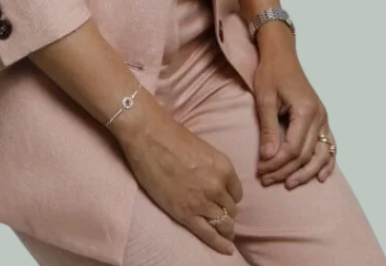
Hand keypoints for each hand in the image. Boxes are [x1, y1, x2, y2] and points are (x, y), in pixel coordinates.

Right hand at [113, 93, 242, 255]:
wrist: (148, 136)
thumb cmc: (171, 136)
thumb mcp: (202, 149)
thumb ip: (212, 168)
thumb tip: (212, 180)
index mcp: (223, 167)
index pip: (236, 192)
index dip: (230, 198)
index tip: (225, 201)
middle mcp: (217, 186)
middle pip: (230, 209)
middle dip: (227, 213)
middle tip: (221, 216)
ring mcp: (202, 202)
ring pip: (223, 224)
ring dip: (224, 229)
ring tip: (224, 234)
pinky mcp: (185, 213)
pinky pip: (208, 234)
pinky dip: (219, 244)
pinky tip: (226, 249)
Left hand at [252, 24, 336, 188]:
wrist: (281, 53)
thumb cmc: (270, 72)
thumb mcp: (264, 98)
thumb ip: (268, 128)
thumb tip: (267, 158)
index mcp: (305, 111)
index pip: (292, 149)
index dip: (276, 164)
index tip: (260, 172)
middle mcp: (319, 116)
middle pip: (305, 155)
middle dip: (286, 171)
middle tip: (267, 180)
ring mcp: (323, 117)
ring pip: (321, 155)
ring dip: (306, 172)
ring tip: (289, 184)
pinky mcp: (322, 118)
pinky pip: (329, 145)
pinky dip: (326, 162)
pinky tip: (321, 177)